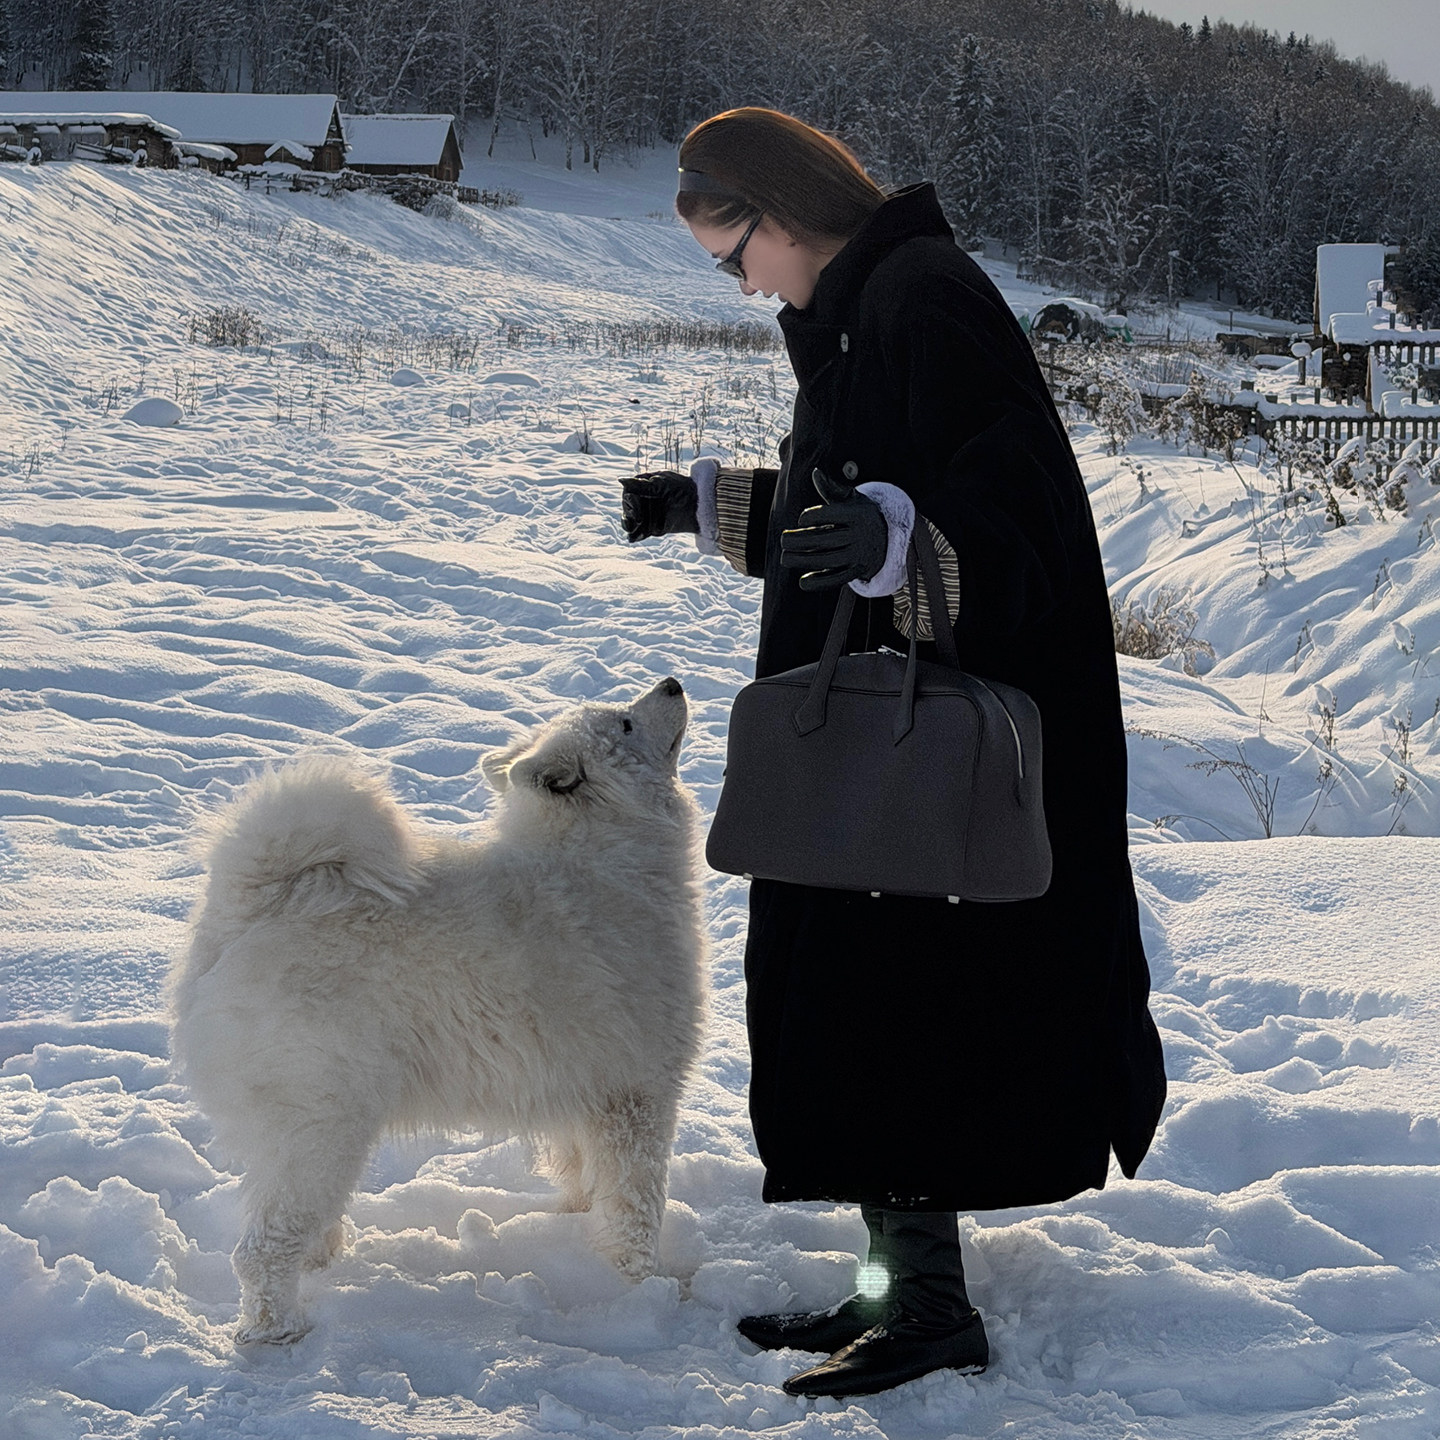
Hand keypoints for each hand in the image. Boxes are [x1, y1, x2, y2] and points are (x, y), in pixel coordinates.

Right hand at [619, 470, 698, 541]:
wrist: (699, 505)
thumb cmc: (681, 489)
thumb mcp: (661, 485)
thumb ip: (642, 486)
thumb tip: (621, 480)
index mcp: (641, 485)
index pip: (628, 494)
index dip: (630, 502)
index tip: (637, 508)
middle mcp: (641, 499)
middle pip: (628, 508)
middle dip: (630, 514)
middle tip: (638, 520)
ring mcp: (646, 514)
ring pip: (631, 521)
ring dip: (630, 525)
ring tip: (631, 529)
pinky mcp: (651, 528)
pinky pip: (639, 533)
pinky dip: (635, 535)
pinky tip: (633, 538)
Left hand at [779, 468, 888, 589]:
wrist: (889, 539)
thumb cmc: (861, 515)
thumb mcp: (852, 499)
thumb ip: (832, 489)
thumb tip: (815, 473)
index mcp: (857, 514)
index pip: (829, 514)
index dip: (810, 517)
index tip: (800, 521)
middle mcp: (860, 535)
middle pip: (824, 540)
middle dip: (798, 541)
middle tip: (783, 541)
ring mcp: (858, 556)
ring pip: (827, 560)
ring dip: (802, 561)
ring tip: (785, 558)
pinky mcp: (857, 572)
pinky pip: (836, 580)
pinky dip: (819, 583)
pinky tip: (802, 581)